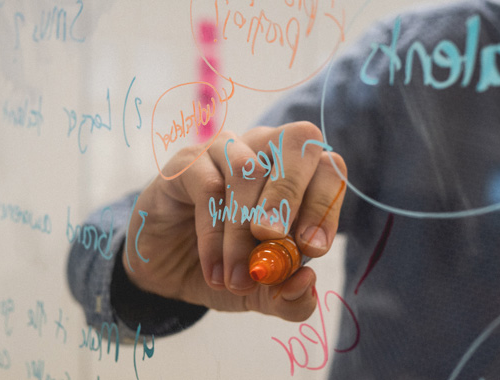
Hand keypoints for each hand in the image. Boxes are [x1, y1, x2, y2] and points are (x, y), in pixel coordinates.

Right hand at [123, 121, 346, 321]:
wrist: (169, 271)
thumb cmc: (228, 267)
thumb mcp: (264, 294)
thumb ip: (291, 298)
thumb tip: (307, 282)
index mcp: (299, 175)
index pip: (329, 169)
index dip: (326, 205)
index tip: (311, 250)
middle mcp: (267, 150)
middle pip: (297, 141)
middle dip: (290, 196)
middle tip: (273, 241)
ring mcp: (227, 150)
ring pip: (248, 170)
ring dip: (244, 230)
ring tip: (239, 278)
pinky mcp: (189, 163)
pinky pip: (208, 187)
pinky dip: (214, 235)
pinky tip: (214, 270)